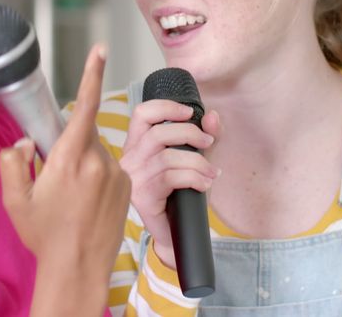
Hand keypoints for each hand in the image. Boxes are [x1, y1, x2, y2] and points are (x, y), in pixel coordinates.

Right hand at [0, 44, 130, 315]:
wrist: (79, 269)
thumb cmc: (46, 236)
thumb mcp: (15, 199)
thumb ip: (13, 162)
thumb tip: (25, 144)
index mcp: (70, 159)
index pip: (82, 107)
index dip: (92, 75)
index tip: (100, 50)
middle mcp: (98, 161)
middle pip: (83, 134)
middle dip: (68, 146)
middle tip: (54, 178)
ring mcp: (117, 174)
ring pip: (96, 152)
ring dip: (83, 165)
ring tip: (72, 199)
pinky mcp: (128, 186)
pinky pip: (109, 169)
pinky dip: (97, 178)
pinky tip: (87, 205)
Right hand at [118, 100, 220, 269]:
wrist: (175, 233)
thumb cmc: (182, 195)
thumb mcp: (197, 160)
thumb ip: (206, 137)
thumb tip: (212, 116)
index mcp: (137, 144)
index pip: (142, 114)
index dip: (166, 107)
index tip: (190, 112)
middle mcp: (129, 159)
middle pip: (157, 133)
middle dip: (190, 134)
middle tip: (209, 144)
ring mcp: (133, 179)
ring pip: (166, 157)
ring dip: (197, 162)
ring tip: (211, 172)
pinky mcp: (141, 197)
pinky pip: (170, 178)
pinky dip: (194, 177)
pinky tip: (204, 184)